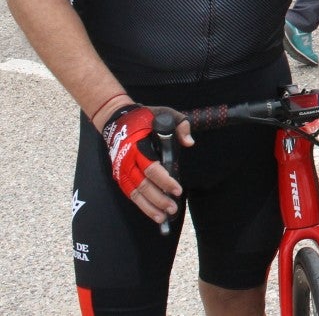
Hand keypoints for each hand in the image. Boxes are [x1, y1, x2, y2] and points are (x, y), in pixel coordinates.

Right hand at [102, 104, 191, 223]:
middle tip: (173, 208)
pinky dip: (141, 205)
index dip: (164, 181)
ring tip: (163, 217)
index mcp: (138, 147)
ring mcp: (122, 170)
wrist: (118, 120)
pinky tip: (153, 213)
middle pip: (142, 185)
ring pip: (135, 193)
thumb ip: (180, 126)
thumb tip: (189, 142)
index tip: (177, 190)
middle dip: (158, 199)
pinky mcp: (120, 175)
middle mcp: (128, 161)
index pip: (151, 168)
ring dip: (149, 207)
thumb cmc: (146, 118)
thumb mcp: (166, 114)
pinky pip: (130, 193)